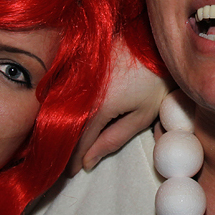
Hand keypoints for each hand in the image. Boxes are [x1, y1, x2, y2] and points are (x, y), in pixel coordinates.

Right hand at [67, 38, 172, 174]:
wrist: (154, 41)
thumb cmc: (156, 79)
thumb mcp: (142, 115)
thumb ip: (114, 139)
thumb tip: (88, 162)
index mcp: (97, 106)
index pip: (78, 141)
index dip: (73, 159)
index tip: (71, 173)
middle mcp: (80, 90)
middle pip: (64, 126)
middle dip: (64, 146)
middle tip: (64, 162)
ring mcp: (75, 73)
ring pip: (58, 108)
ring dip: (59, 126)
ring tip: (63, 142)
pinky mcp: (75, 62)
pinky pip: (61, 91)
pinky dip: (60, 106)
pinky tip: (64, 116)